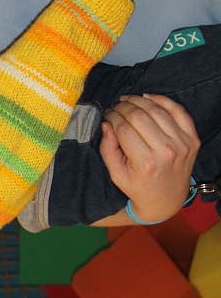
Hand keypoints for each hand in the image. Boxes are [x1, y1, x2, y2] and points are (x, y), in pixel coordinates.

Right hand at [99, 94, 198, 223]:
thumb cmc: (137, 186)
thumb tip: (106, 123)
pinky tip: (148, 98)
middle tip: (114, 107)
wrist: (166, 199)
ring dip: (138, 101)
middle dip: (122, 107)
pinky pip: (179, 112)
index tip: (106, 115)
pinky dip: (163, 100)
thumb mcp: (115, 173)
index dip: (111, 117)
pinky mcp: (192, 140)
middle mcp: (166, 152)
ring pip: (157, 110)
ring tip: (127, 101)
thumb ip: (107, 148)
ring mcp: (182, 144)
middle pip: (139, 116)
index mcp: (146, 163)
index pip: (123, 128)